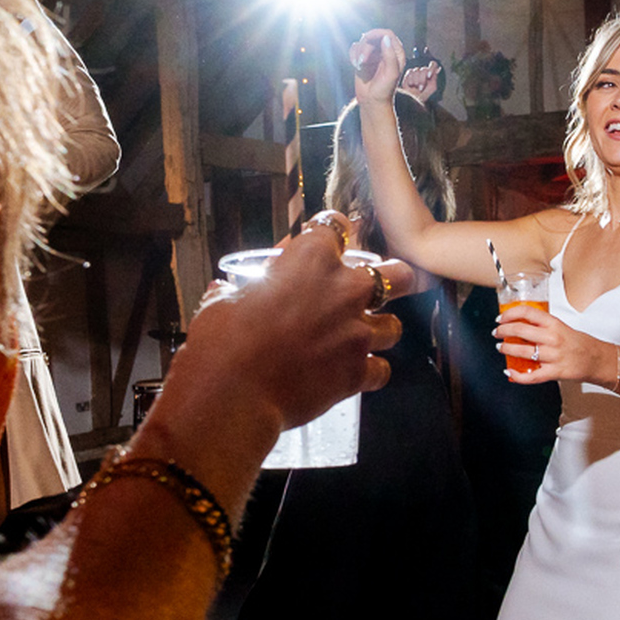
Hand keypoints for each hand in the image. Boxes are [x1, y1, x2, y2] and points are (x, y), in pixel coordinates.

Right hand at [163, 226, 411, 439]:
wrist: (231, 392)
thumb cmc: (221, 340)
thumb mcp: (225, 300)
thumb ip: (239, 290)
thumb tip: (225, 289)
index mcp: (310, 259)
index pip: (336, 226)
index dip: (333, 234)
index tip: (328, 243)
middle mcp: (344, 289)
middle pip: (397, 274)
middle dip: (394, 280)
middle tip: (380, 289)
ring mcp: (356, 332)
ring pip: (394, 327)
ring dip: (380, 331)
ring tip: (361, 339)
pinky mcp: (358, 372)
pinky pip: (382, 370)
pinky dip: (370, 372)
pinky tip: (354, 374)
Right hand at [349, 29, 404, 101]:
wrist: (373, 101)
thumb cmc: (385, 90)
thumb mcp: (391, 73)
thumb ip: (390, 55)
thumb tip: (385, 38)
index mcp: (396, 53)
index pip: (388, 34)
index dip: (377, 33)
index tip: (367, 39)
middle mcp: (385, 51)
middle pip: (373, 37)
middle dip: (365, 47)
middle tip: (363, 61)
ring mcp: (373, 54)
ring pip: (362, 42)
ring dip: (358, 53)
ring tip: (360, 66)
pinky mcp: (363, 58)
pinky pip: (355, 48)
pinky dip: (353, 55)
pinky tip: (356, 65)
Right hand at [400, 61, 440, 103]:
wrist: (413, 101)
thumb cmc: (424, 96)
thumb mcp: (432, 88)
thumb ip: (435, 78)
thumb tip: (438, 69)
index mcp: (431, 74)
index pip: (433, 64)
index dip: (431, 68)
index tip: (429, 76)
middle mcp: (424, 72)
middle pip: (424, 69)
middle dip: (422, 80)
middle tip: (421, 88)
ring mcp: (416, 72)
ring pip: (416, 70)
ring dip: (416, 81)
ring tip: (416, 88)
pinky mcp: (409, 74)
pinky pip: (410, 72)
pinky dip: (410, 80)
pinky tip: (411, 85)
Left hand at [493, 303, 609, 386]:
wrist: (596, 359)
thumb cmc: (578, 343)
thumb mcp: (561, 327)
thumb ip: (542, 326)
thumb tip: (518, 325)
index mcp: (554, 323)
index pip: (527, 312)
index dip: (509, 314)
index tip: (501, 318)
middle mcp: (553, 338)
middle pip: (520, 330)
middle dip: (503, 331)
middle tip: (496, 333)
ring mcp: (554, 356)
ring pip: (522, 351)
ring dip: (506, 349)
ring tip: (501, 348)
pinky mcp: (555, 372)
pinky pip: (531, 376)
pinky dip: (517, 375)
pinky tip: (509, 371)